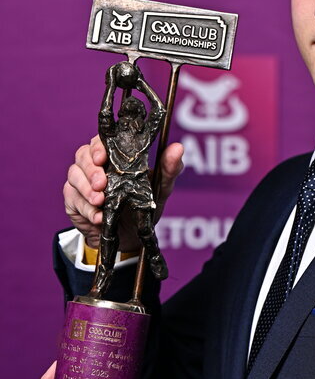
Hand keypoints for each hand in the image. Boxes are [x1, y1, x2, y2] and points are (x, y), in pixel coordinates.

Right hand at [64, 136, 183, 249]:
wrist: (131, 237)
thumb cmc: (143, 207)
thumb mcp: (160, 189)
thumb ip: (169, 169)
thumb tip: (178, 148)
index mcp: (114, 157)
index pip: (100, 141)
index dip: (98, 146)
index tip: (102, 157)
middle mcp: (94, 165)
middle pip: (82, 155)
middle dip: (91, 170)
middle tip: (101, 184)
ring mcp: (81, 182)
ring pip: (74, 176)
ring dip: (86, 189)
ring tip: (100, 201)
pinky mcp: (74, 201)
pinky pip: (73, 200)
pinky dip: (86, 209)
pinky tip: (98, 216)